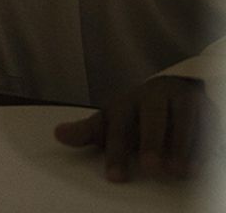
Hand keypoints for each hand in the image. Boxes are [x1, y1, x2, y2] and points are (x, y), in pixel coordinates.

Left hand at [53, 76, 220, 181]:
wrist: (172, 90)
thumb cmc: (136, 114)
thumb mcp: (111, 121)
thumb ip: (88, 131)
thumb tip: (57, 135)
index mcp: (128, 101)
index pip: (120, 126)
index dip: (116, 151)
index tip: (115, 177)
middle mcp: (156, 97)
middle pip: (154, 116)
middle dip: (152, 141)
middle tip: (150, 167)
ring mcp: (184, 100)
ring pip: (185, 119)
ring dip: (184, 145)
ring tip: (180, 172)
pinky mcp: (208, 108)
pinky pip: (210, 124)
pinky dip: (209, 143)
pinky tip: (207, 162)